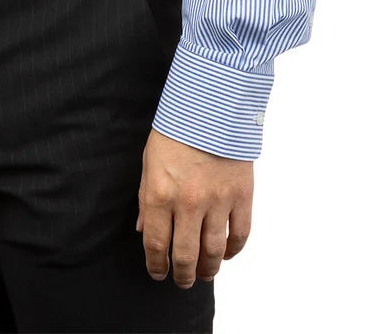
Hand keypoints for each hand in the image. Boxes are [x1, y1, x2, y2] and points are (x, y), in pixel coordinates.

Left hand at [135, 128, 252, 286]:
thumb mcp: (149, 161)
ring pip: (214, 251)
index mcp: (160, 194)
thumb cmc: (176, 130)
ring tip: (205, 273)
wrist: (211, 104)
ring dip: (209, 269)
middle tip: (182, 281)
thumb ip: (144, 197)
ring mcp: (217, 201)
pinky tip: (227, 253)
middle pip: (185, 255)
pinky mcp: (242, 195)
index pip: (156, 244)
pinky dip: (234, 249)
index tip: (157, 274)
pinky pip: (240, 234)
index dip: (156, 266)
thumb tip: (142, 229)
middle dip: (182, 275)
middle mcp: (188, 203)